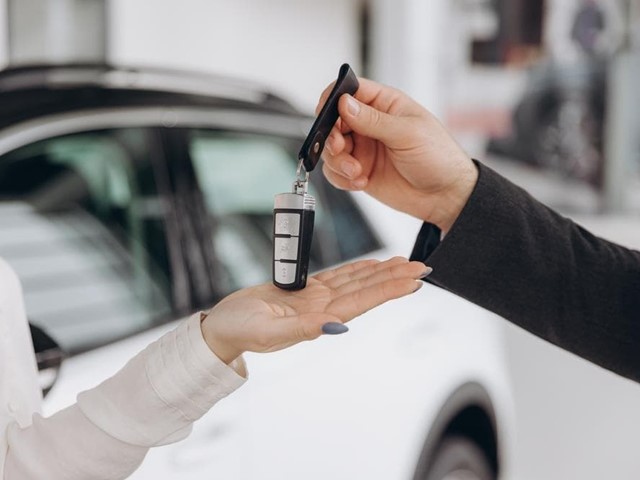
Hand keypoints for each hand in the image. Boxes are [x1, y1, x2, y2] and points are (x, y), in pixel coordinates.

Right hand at [201, 257, 428, 362]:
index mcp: (317, 320)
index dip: (388, 290)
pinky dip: (356, 269)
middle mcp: (322, 310)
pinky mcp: (304, 291)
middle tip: (421, 267)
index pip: (361, 302)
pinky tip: (371, 265)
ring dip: (380, 272)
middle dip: (393, 278)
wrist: (223, 328)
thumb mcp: (267, 331)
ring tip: (404, 263)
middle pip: (365, 290)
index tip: (412, 282)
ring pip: (355, 281)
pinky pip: (336, 277)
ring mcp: (315, 300)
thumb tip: (334, 326)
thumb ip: (301, 329)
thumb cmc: (239, 331)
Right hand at [318, 78, 477, 232]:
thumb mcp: (408, 133)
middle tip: (340, 148)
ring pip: (331, 149)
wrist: (445, 195)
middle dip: (332, 136)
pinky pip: (336, 172)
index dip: (333, 98)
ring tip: (356, 171)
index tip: (325, 112)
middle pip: (334, 121)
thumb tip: (345, 103)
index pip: (350, 91)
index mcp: (385, 105)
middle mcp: (370, 125)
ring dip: (337, 161)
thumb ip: (373, 120)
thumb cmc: (439, 157)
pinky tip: (360, 181)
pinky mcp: (359, 171)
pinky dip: (341, 178)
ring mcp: (364, 148)